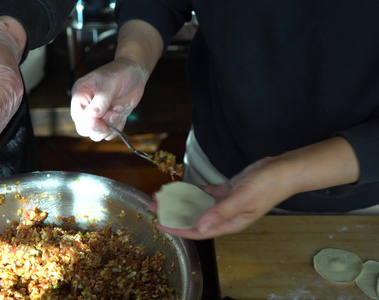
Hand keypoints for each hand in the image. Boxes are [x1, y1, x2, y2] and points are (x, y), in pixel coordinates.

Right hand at [70, 58, 148, 140]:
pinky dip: (117, 127)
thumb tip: (93, 114)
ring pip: (96, 134)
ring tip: (118, 109)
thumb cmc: (120, 72)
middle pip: (84, 129)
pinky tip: (121, 112)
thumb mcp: (110, 82)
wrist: (135, 74)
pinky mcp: (107, 120)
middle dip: (101, 127)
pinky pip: (109, 134)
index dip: (90, 123)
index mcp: (80, 94)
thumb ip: (102, 98)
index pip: (77, 116)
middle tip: (114, 114)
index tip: (104, 121)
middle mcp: (86, 106)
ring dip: (111, 126)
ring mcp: (97, 115)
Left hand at [154, 136, 358, 238]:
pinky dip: (193, 190)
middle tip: (154, 207)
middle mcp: (226, 215)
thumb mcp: (241, 199)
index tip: (160, 225)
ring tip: (162, 197)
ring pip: (198, 205)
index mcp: (230, 223)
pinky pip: (206, 193)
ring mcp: (227, 203)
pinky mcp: (228, 190)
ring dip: (181, 202)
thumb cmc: (267, 186)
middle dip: (174, 214)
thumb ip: (219, 213)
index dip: (178, 229)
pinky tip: (180, 188)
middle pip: (195, 218)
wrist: (284, 170)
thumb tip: (199, 227)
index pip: (199, 231)